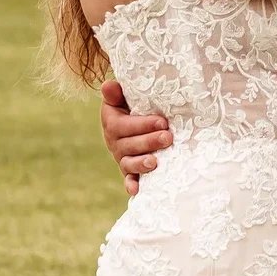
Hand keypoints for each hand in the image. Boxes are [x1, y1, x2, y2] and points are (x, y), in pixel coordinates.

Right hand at [100, 78, 172, 196]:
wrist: (136, 116)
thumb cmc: (134, 102)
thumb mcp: (124, 96)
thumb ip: (117, 92)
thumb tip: (108, 85)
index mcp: (112, 122)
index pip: (123, 126)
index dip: (142, 125)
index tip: (162, 121)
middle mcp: (114, 142)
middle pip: (129, 145)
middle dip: (149, 142)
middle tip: (168, 138)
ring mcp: (122, 157)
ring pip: (128, 163)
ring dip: (141, 164)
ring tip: (155, 162)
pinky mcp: (130, 169)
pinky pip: (128, 178)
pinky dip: (131, 184)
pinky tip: (137, 190)